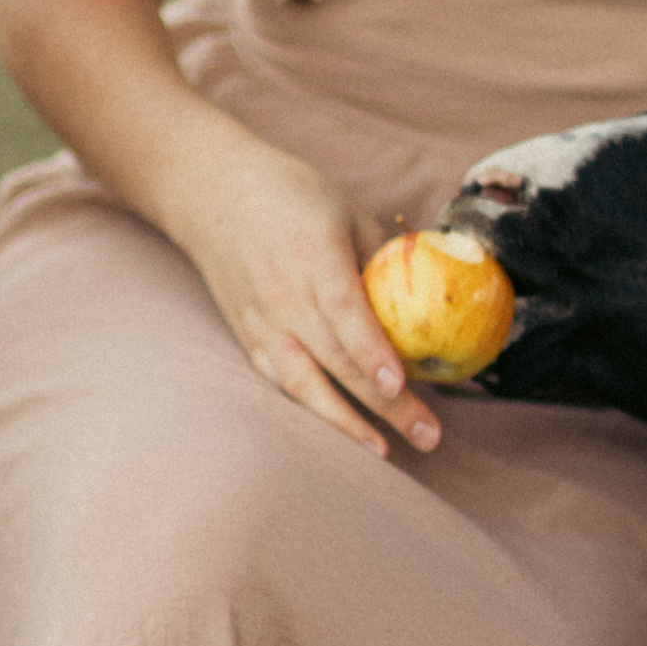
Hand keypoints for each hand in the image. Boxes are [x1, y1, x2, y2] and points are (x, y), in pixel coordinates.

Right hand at [172, 147, 442, 455]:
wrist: (212, 193)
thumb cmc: (291, 195)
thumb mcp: (346, 210)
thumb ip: (384, 257)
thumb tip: (433, 298)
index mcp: (312, 254)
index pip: (343, 310)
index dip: (371, 350)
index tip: (399, 383)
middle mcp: (282, 294)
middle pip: (335, 359)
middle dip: (384, 403)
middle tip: (429, 436)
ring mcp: (260, 322)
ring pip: (303, 383)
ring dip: (345, 423)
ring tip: (384, 452)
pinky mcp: (248, 339)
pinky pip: (284, 382)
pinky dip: (315, 410)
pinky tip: (346, 433)